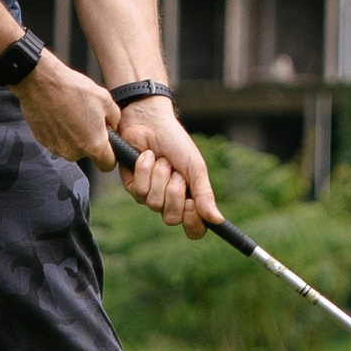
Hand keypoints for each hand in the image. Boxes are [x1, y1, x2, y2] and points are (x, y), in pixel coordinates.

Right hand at [18, 51, 122, 171]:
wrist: (41, 82)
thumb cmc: (73, 89)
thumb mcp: (105, 99)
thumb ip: (114, 118)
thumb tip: (112, 126)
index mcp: (93, 145)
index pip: (107, 165)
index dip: (110, 156)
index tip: (108, 146)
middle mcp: (74, 152)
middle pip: (87, 154)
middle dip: (90, 139)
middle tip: (87, 118)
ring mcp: (56, 148)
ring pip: (71, 147)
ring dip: (73, 135)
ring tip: (71, 113)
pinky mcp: (42, 141)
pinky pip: (57, 140)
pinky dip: (59, 131)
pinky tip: (59, 114)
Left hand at [110, 94, 215, 236]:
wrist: (151, 122)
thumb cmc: (176, 143)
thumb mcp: (195, 167)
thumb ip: (205, 194)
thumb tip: (218, 220)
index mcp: (189, 199)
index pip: (193, 229)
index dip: (193, 223)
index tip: (192, 205)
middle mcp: (169, 201)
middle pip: (171, 218)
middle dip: (175, 192)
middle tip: (176, 172)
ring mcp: (150, 195)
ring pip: (154, 204)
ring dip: (160, 176)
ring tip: (162, 160)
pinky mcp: (132, 186)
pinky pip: (139, 191)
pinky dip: (145, 170)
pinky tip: (146, 156)